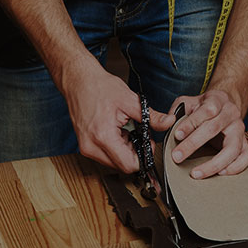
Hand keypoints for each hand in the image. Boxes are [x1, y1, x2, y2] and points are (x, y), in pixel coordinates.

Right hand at [58, 54, 174, 170]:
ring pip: (113, 162)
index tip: (146, 142)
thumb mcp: (130, 100)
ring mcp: (86, 148)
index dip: (143, 157)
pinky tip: (116, 130)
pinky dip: (115, 147)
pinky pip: (105, 156)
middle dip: (134, 152)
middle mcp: (91, 147)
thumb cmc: (100, 87)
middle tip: (137, 132)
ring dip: (124, 150)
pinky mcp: (84, 146)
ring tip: (125, 129)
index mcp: (103, 136)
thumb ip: (151, 116)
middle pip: (121, 166)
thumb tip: (169, 122)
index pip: (128, 165)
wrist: (79, 81)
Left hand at [169, 88, 247, 177]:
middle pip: (214, 129)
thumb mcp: (188, 102)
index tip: (177, 135)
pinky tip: (220, 173)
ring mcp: (240, 130)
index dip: (191, 124)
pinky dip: (236, 167)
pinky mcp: (245, 143)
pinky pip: (246, 157)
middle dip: (193, 144)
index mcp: (217, 100)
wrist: (224, 105)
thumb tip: (167, 123)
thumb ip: (177, 111)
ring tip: (198, 173)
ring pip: (232, 147)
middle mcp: (231, 114)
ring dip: (214, 163)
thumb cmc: (204, 106)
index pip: (206, 111)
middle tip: (177, 157)